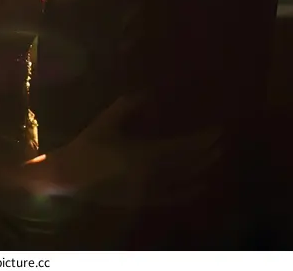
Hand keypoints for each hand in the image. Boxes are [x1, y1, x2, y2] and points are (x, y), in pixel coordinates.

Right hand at [13, 126, 223, 207]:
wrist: (69, 176)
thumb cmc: (86, 146)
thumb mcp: (104, 122)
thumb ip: (124, 108)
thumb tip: (144, 93)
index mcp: (139, 152)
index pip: (178, 148)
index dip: (199, 141)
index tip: (215, 131)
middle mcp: (147, 173)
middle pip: (185, 164)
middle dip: (205, 152)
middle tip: (222, 141)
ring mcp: (146, 188)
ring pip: (181, 179)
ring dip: (200, 168)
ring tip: (217, 158)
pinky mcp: (141, 198)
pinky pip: (170, 196)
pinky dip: (187, 191)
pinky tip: (200, 186)